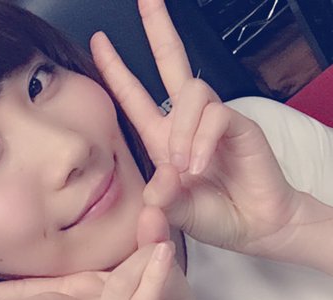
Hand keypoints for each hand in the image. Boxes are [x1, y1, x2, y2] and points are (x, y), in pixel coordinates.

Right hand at [0, 209, 219, 299]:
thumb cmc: (162, 298)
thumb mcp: (146, 261)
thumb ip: (142, 235)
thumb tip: (148, 210)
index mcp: (78, 297)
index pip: (30, 293)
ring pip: (113, 292)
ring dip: (140, 267)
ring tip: (162, 255)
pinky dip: (151, 277)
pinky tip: (161, 254)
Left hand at [90, 0, 304, 259]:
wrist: (251, 226)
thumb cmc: (212, 215)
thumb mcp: (175, 212)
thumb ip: (162, 200)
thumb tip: (161, 179)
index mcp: (162, 138)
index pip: (135, 96)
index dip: (117, 69)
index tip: (99, 42)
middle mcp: (185, 123)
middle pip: (172, 63)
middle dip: (158, 29)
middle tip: (147, 0)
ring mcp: (213, 120)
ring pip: (191, 93)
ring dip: (182, 130)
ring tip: (184, 167)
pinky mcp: (239, 124)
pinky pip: (216, 115)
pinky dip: (202, 140)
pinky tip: (199, 165)